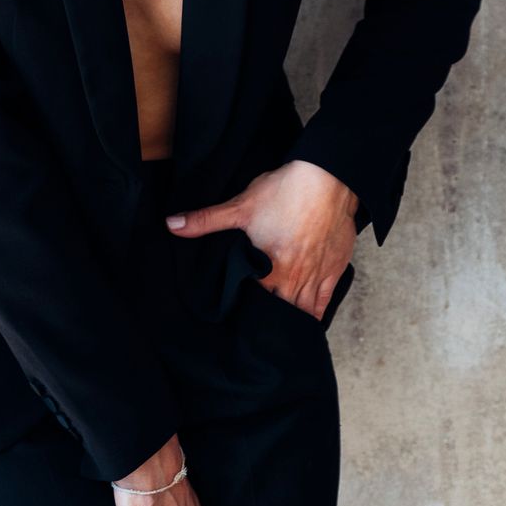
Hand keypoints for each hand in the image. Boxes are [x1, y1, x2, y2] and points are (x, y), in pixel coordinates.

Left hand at [164, 159, 358, 319]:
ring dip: (290, 318)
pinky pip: (323, 303)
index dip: (245, 304)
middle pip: (278, 309)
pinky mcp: (334, 271)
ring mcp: (315, 277)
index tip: (238, 307)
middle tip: (257, 319)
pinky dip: (314, 314)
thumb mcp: (240, 205)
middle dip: (267, 315)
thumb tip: (171, 224)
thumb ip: (206, 220)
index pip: (253, 299)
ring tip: (277, 326)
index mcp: (268, 269)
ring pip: (301, 311)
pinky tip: (307, 322)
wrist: (327, 180)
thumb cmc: (284, 191)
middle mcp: (292, 279)